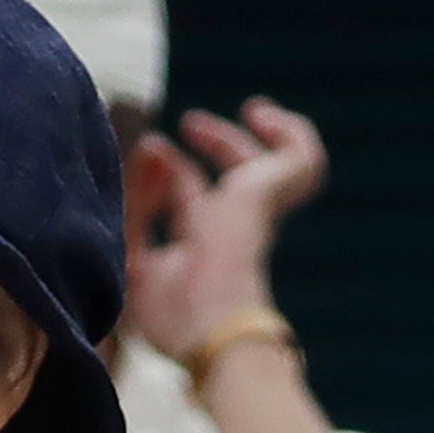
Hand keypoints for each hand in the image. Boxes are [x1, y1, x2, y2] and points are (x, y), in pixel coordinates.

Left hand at [120, 100, 331, 358]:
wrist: (210, 323)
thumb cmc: (170, 306)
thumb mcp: (131, 248)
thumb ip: (135, 202)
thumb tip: (153, 146)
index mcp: (202, 248)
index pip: (192, 201)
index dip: (174, 174)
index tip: (152, 148)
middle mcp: (233, 230)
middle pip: (232, 181)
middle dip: (213, 146)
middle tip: (190, 123)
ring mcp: (255, 213)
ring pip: (272, 169)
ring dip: (253, 133)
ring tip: (247, 109)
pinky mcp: (269, 194)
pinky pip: (302, 158)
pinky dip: (291, 133)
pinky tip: (263, 115)